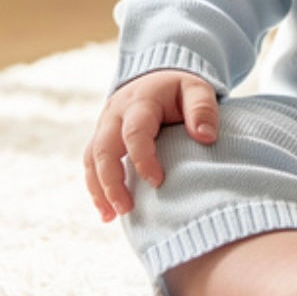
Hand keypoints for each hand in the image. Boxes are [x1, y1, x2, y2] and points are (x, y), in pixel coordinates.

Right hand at [83, 70, 219, 221]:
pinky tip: (107, 213)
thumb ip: (202, 109)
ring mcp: (104, 126)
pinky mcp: (101, 139)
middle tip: (127, 208)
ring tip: (112, 216)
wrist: (157, 78)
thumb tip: (206, 137)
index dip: (143, 158)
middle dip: (111, 181)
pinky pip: (91, 164)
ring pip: (91, 159)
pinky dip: (96, 189)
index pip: (134, 132)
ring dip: (99, 189)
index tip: (158, 181)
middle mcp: (115, 114)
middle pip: (103, 149)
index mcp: (140, 101)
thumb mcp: (197, 89)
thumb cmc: (179, 89)